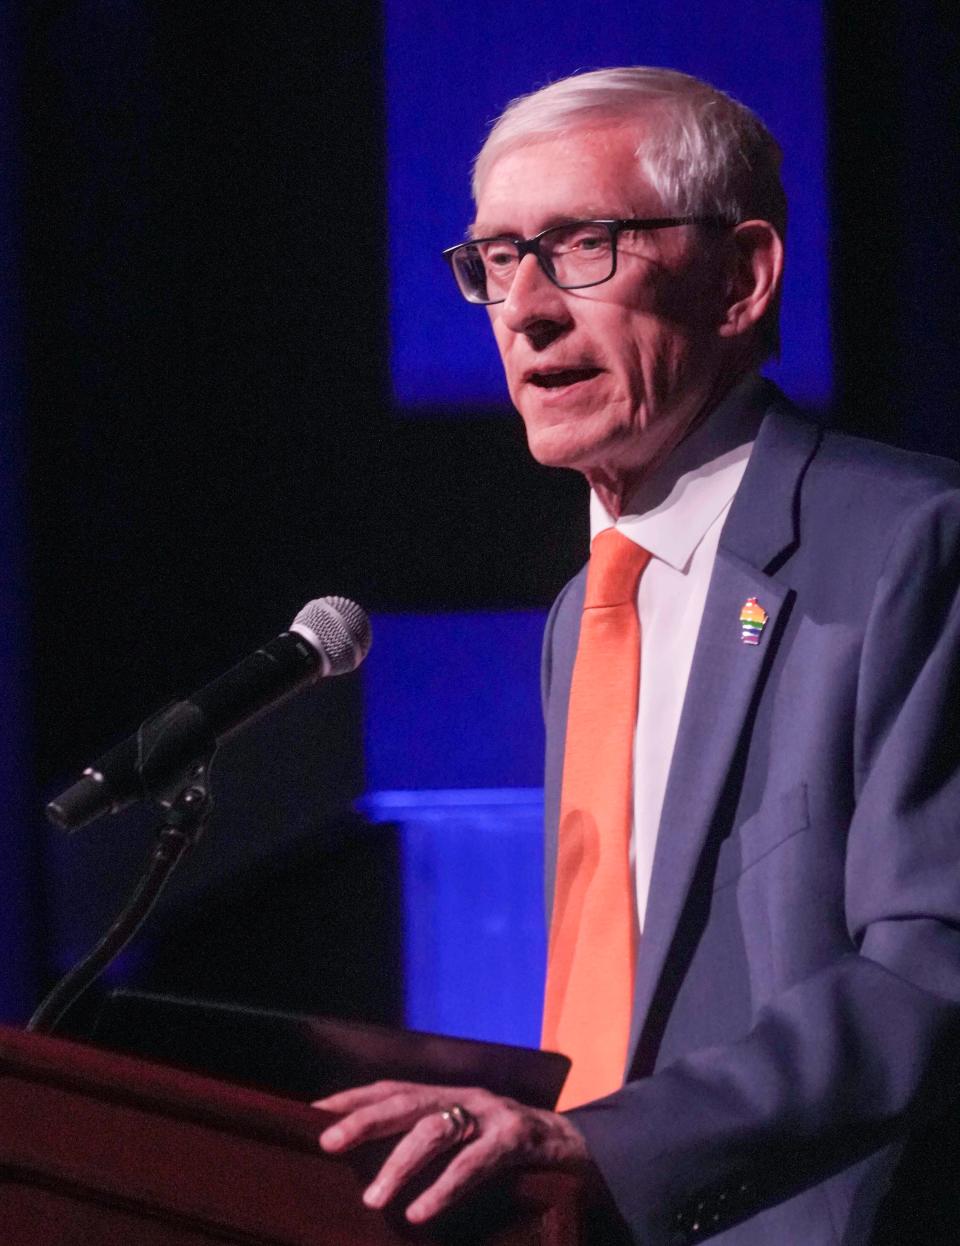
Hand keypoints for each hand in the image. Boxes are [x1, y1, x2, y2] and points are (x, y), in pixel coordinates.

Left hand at [314, 1080, 592, 1223]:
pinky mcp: (515, 1141)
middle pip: (406, 1101)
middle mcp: (466, 1097)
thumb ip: (431, 1144)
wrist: (577, 1151)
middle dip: (364, 1120)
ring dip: (399, 1163)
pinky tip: (419, 1212)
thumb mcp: (468, 1140)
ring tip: (373, 1199)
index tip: (315, 1110)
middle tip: (328, 1142)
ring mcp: (491, 1115)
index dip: (355, 1097)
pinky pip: (473, 1164)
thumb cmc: (510, 1153)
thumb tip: (374, 1173)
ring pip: (436, 1130)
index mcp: (450, 1095)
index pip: (393, 1088)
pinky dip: (443, 1188)